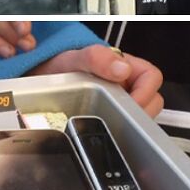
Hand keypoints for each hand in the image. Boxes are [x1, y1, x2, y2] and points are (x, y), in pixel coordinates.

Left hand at [29, 45, 163, 118]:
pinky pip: (124, 125)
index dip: (146, 92)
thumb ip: (97, 58)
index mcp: (124, 66)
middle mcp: (125, 83)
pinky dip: (118, 129)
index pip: (151, 78)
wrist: (38, 80)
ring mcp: (118, 100)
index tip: (130, 104)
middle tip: (120, 118)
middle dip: (139, 112)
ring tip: (110, 123)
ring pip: (139, 115)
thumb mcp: (75, 59)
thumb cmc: (58, 66)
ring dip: (129, 121)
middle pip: (151, 100)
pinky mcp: (110, 115)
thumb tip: (122, 69)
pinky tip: (104, 130)